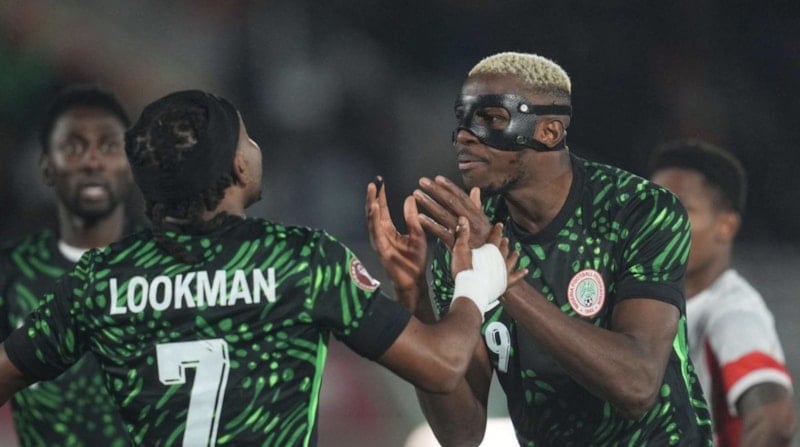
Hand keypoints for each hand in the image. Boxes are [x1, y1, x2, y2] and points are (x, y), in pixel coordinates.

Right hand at [365, 176, 426, 308]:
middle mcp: (381, 235)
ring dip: (371, 204)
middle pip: (374, 212)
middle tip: (374, 181)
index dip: (381, 195)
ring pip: (372, 220)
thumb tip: (410, 197)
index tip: (380, 181)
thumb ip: (412, 217)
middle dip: (373, 196)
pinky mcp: (381, 249)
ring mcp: (379, 242)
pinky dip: (374, 219)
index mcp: (389, 231)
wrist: (414, 281)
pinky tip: (375, 208)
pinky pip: (376, 231)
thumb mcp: (417, 234)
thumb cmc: (415, 261)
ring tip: (372, 190)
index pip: (383, 210)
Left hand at [414, 176, 491, 248]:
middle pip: (451, 202)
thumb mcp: (483, 223)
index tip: (437, 178)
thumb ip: (477, 206)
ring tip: (417, 194)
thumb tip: (475, 190)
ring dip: (430, 203)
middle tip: (422, 181)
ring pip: (444, 215)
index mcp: (476, 214)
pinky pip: (441, 232)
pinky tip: (419, 217)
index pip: (461, 197)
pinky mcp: (457, 244)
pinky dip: (430, 224)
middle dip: (436, 190)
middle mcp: (470, 220)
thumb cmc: (486, 243)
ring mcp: (464, 232)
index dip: (449, 187)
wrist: (490, 264)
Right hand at [452, 221, 526, 313]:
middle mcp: (500, 259)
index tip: (500, 225)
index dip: (497, 230)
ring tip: (516, 252)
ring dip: (513, 255)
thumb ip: (463, 234)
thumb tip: (463, 218)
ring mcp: (504, 271)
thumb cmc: (464, 270)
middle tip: (506, 239)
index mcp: (490, 250)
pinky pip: (516, 277)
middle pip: (503, 248)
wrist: (471, 290)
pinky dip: (521, 273)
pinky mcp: (505, 283)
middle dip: (504, 243)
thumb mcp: (460, 249)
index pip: (495, 236)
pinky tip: (525, 271)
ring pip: (511, 260)